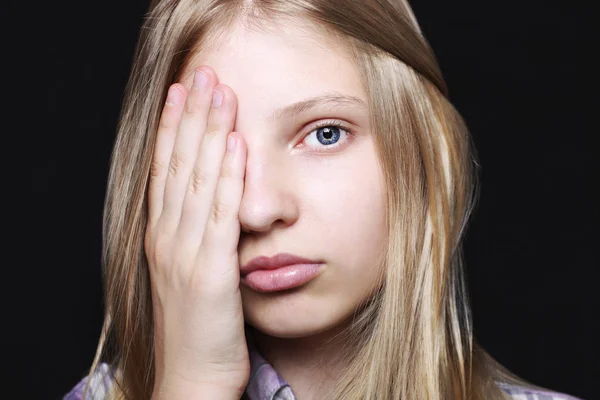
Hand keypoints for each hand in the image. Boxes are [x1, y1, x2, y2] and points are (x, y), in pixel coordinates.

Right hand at [144, 65, 248, 398]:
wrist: (192, 377)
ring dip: (208, 132)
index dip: (173, 128)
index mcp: (163, 236)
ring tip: (217, 91)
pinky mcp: (209, 270)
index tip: (182, 92)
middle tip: (201, 74)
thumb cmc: (198, 329)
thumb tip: (216, 207)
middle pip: (179, 164)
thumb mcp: (193, 276)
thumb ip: (200, 239)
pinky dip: (224, 176)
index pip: (166, 170)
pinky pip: (218, 213)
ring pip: (196, 179)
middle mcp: (168, 237)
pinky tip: (233, 144)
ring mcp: (186, 252)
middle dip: (190, 115)